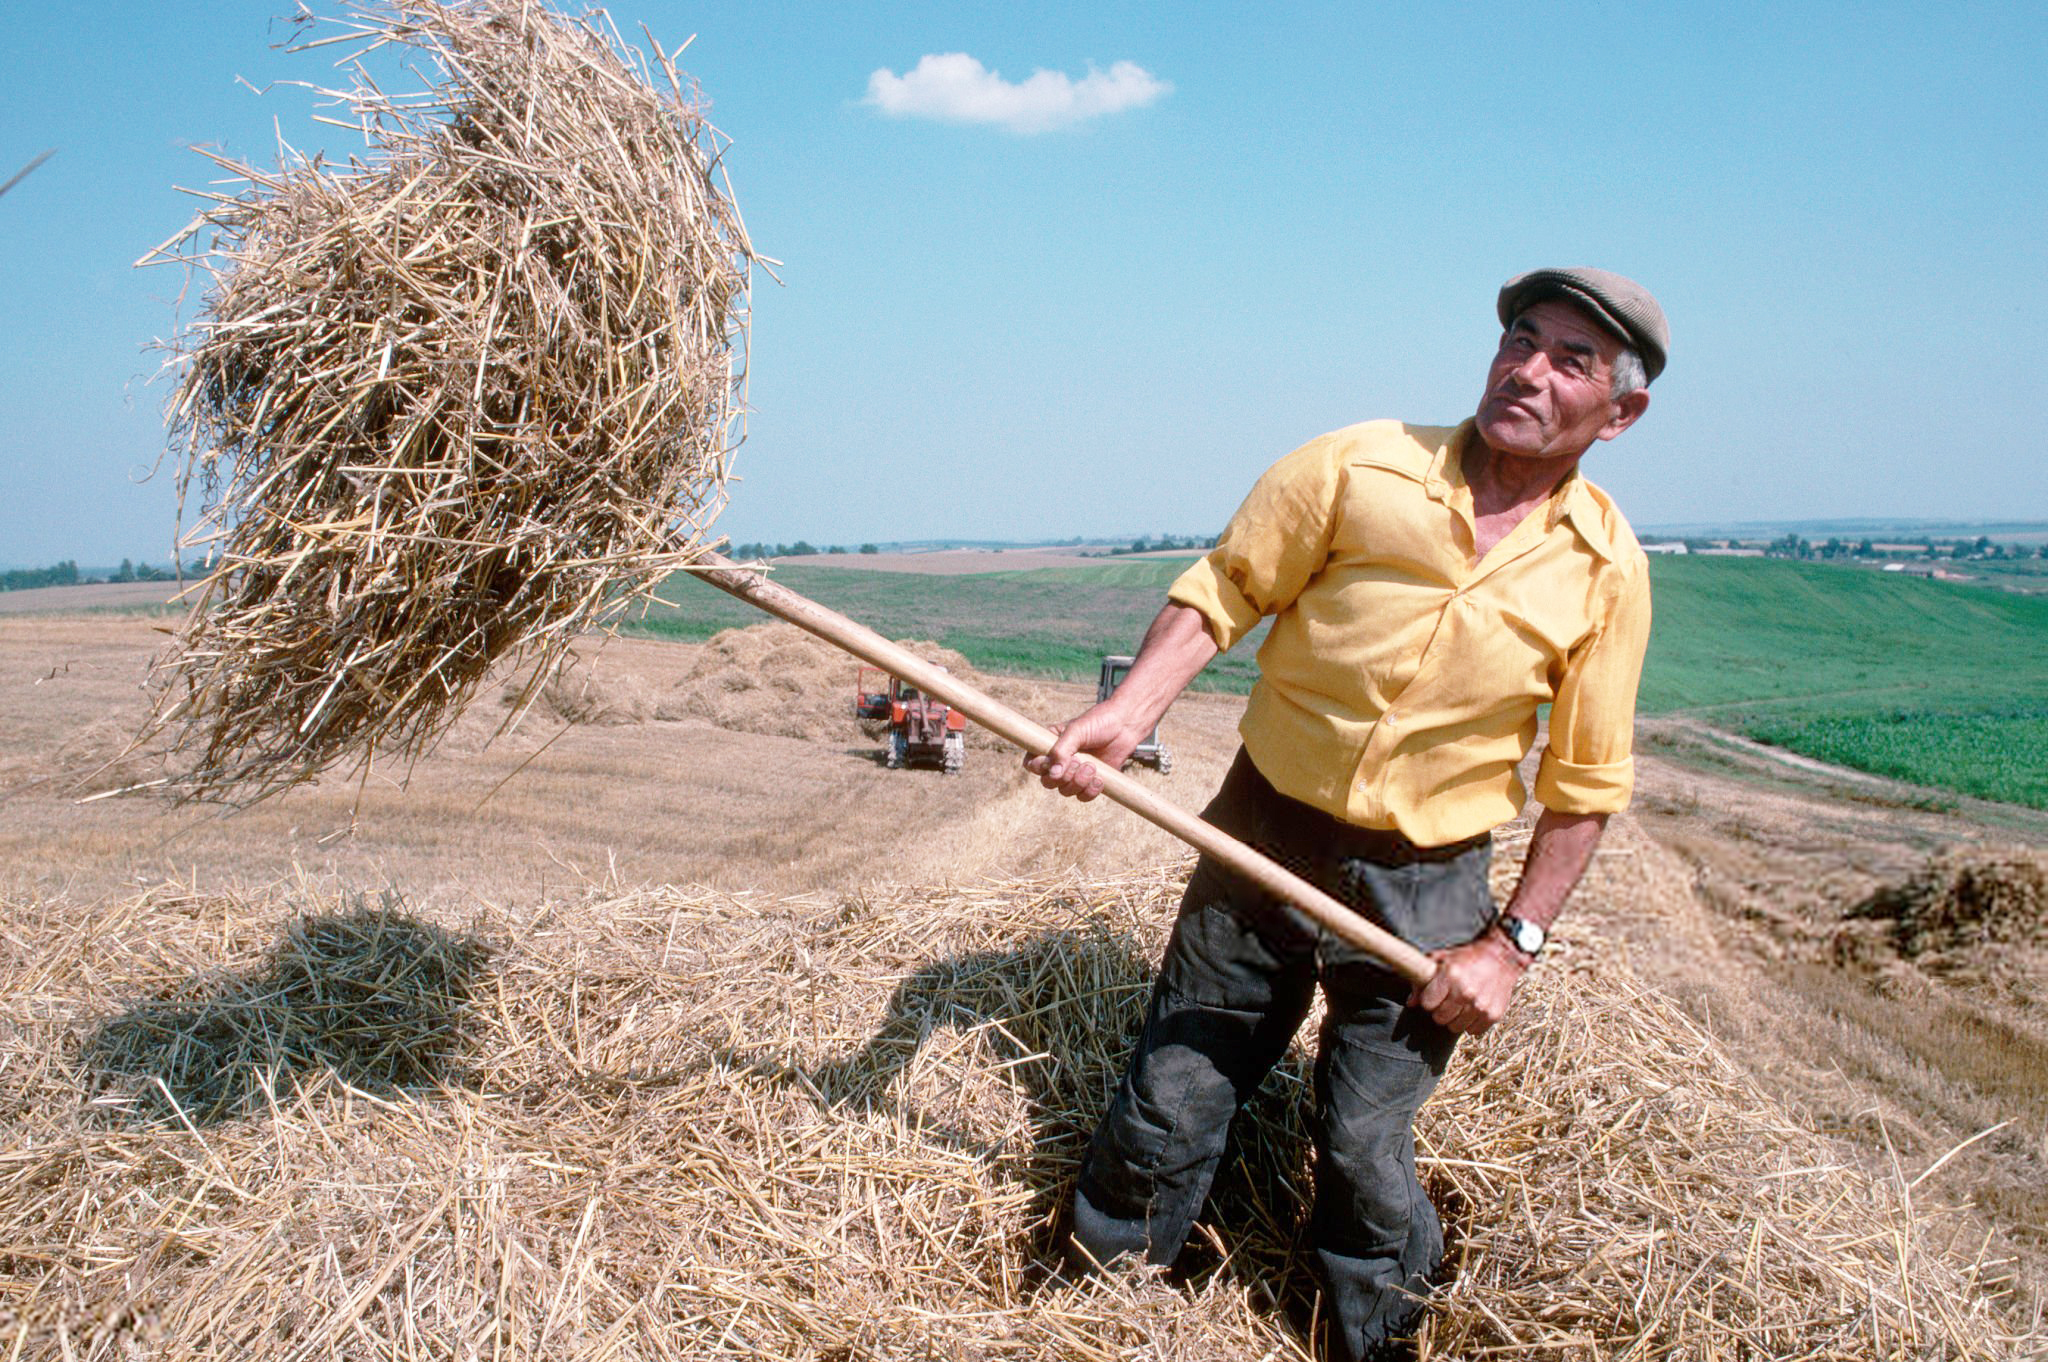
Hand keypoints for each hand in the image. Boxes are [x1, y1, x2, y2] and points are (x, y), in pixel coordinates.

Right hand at [1023, 702, 1143, 801]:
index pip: (1032, 764)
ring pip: (1065, 791)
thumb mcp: (1076, 731)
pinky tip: (1100, 779)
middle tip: (1080, 761)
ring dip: (1079, 782)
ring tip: (1093, 766)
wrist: (1125, 726)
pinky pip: (1082, 796)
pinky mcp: (1090, 782)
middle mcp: (1059, 761)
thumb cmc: (1098, 723)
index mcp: (1049, 745)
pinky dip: (1090, 791)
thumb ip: (1061, 750)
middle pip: (1048, 782)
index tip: (1053, 762)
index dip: (1040, 768)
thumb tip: (1053, 774)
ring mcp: (1074, 773)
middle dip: (1064, 776)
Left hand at [1407, 931, 1527, 1035]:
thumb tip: (1411, 1002)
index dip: (1429, 1000)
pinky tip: (1473, 1010)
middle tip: (1447, 1001)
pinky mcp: (1493, 1015)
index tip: (1434, 996)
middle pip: (1440, 1018)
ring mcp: (1480, 1005)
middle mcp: (1465, 992)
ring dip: (1456, 1019)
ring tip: (1461, 1005)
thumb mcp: (1440, 959)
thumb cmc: (1467, 957)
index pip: (1427, 1004)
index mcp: (1450, 976)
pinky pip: (1473, 1031)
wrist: (1501, 957)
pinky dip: (1472, 1024)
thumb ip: (1422, 979)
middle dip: (1440, 1011)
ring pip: (1455, 1027)